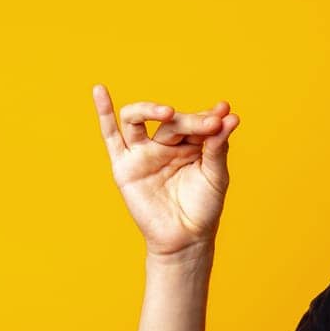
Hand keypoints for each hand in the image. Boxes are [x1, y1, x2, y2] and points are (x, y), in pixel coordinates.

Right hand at [94, 84, 240, 257]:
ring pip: (137, 119)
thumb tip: (230, 116)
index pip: (196, 121)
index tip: (225, 114)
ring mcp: (143, 152)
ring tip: (167, 112)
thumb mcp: (216, 175)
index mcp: (190, 143)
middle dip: (191, 121)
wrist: (186, 238)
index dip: (209, 117)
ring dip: (150, 109)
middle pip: (172, 121)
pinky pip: (110, 136)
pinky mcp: (124, 165)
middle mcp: (165, 143)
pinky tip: (100, 91)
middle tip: (210, 124)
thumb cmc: (204, 208)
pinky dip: (103, 112)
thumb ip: (218, 147)